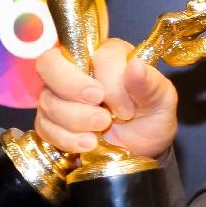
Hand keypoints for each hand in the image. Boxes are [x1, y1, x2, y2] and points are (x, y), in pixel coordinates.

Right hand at [33, 38, 178, 158]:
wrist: (140, 151)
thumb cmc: (151, 119)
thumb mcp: (162, 103)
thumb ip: (150, 84)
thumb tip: (135, 65)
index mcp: (109, 55)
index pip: (98, 56)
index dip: (111, 84)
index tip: (127, 109)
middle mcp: (78, 67)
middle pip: (50, 63)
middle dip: (73, 89)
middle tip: (101, 115)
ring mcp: (59, 94)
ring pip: (48, 99)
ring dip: (75, 121)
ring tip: (99, 135)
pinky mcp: (50, 119)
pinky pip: (44, 126)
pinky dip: (66, 139)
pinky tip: (88, 145)